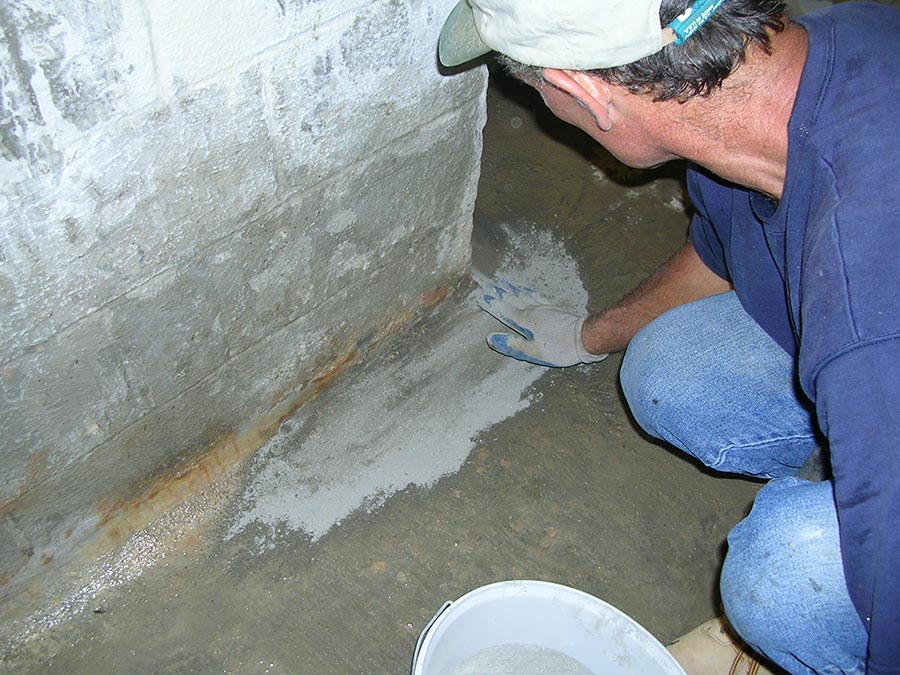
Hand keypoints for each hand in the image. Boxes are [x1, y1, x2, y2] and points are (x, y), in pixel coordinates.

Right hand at [474, 275, 607, 367]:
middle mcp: (534, 311)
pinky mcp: (554, 309)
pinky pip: (537, 297)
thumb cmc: (560, 348)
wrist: (585, 337)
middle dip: (500, 293)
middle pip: (513, 299)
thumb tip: (491, 339)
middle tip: (488, 285)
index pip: (505, 311)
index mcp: (526, 321)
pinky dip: (528, 293)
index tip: (481, 296)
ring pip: (525, 296)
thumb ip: (513, 345)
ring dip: (513, 290)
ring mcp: (545, 308)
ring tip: (504, 284)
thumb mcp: (534, 352)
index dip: (493, 304)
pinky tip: (527, 291)